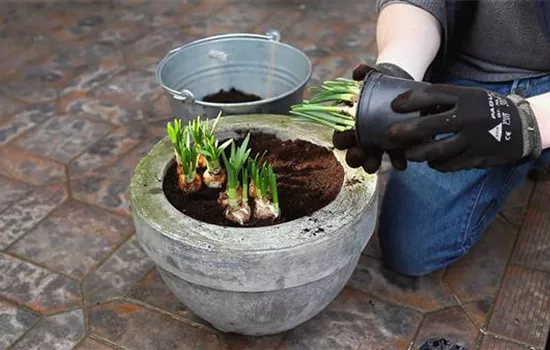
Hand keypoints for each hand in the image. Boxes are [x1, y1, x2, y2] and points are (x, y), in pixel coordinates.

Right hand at [332, 62, 412, 172]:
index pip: (339, 137)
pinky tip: (401, 163)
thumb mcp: (373, 75)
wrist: (401, 84)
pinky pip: (393, 158)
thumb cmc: (380, 80)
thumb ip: (365, 72)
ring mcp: (377, 144)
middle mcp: (360, 138)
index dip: (342, 139)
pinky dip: (397, 161)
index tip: (349, 135)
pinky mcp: (394, 146)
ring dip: (370, 164)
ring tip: (375, 164)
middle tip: (360, 153)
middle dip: (354, 157)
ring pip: (369, 161)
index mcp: (349, 124)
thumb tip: (358, 72)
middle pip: (351, 153)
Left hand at [386, 84, 542, 171]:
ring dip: (417, 153)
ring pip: (436, 150)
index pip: (432, 95)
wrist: (520, 127)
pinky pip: (448, 164)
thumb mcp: (469, 97)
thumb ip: (445, 101)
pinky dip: (436, 164)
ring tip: (407, 153)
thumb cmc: (484, 110)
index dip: (410, 100)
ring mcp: (472, 139)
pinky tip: (431, 161)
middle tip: (390, 135)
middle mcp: (468, 117)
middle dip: (405, 131)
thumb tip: (410, 104)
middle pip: (429, 126)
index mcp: (465, 97)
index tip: (394, 106)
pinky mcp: (475, 157)